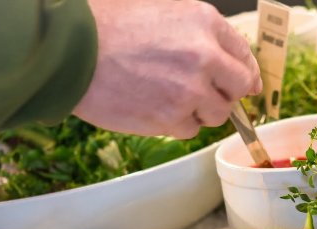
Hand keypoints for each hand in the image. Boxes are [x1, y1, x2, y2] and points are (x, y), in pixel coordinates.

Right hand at [74, 0, 261, 137]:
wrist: (71, 51)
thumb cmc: (107, 26)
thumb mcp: (161, 10)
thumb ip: (199, 34)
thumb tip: (229, 62)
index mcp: (204, 22)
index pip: (243, 54)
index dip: (245, 72)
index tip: (245, 83)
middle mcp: (205, 56)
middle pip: (239, 87)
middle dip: (226, 93)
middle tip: (206, 93)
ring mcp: (191, 90)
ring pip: (217, 113)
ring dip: (200, 110)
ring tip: (168, 96)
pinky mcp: (172, 118)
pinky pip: (190, 129)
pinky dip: (177, 123)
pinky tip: (154, 107)